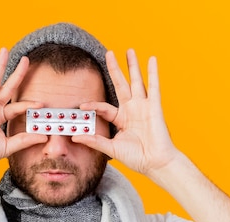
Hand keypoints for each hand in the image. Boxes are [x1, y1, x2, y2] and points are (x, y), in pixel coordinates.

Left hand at [74, 49, 178, 175]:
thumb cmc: (136, 158)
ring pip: (136, 82)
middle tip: (109, 53)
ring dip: (132, 66)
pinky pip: (154, 87)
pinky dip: (153, 73)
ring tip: (129, 50)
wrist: (155, 164)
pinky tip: (152, 59)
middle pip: (121, 85)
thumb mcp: (111, 148)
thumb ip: (94, 141)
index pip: (104, 108)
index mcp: (121, 119)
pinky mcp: (154, 107)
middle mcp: (132, 110)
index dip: (93, 105)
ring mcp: (143, 107)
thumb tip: (75, 136)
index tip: (81, 106)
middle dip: (115, 70)